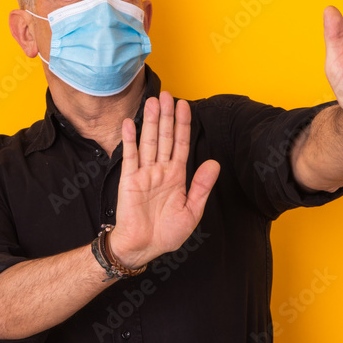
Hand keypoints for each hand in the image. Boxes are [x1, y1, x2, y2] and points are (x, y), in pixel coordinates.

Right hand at [109, 91, 219, 267]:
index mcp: (177, 176)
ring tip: (153, 102)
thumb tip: (214, 163)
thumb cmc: (167, 233)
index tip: (185, 106)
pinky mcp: (129, 180)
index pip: (181, 144)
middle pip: (164, 137)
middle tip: (168, 94)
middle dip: (167, 116)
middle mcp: (160, 170)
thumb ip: (201, 186)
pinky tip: (129, 123)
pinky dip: (129, 139)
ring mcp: (144, 173)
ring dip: (150, 121)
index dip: (183, 125)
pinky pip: (130, 156)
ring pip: (149, 141)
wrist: (143, 247)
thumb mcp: (192, 211)